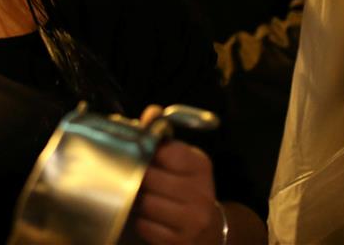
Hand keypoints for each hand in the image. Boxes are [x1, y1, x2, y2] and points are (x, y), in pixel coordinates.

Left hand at [131, 106, 219, 244]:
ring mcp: (194, 220)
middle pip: (151, 178)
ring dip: (137, 200)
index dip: (147, 152)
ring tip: (141, 196)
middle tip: (134, 176)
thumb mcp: (180, 159)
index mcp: (201, 165)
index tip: (141, 154)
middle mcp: (202, 193)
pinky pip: (146, 226)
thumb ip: (161, 137)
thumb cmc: (186, 187)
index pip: (166, 152)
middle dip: (137, 177)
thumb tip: (151, 112)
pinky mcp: (181, 241)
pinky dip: (141, 221)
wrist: (210, 230)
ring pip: (146, 203)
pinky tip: (147, 216)